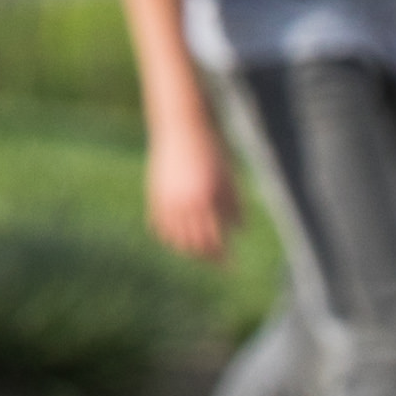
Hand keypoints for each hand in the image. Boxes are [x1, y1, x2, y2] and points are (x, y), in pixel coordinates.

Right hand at [140, 115, 231, 260]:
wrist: (182, 127)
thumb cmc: (212, 151)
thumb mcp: (229, 177)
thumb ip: (235, 205)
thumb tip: (241, 232)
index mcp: (206, 200)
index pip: (215, 241)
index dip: (224, 258)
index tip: (232, 267)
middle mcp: (184, 204)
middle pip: (194, 245)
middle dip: (208, 258)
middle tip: (219, 263)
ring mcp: (166, 201)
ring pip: (174, 239)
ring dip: (188, 251)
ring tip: (201, 254)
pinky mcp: (154, 195)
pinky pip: (159, 226)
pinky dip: (169, 236)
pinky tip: (179, 239)